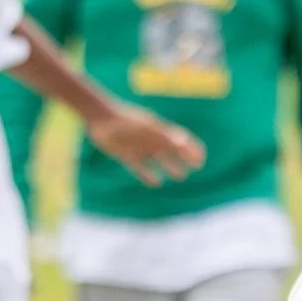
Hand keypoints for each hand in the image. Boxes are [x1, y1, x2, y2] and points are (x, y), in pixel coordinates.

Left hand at [85, 103, 204, 186]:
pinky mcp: (125, 155)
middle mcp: (150, 139)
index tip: (201, 160)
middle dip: (184, 159)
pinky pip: (140, 167)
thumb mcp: (145, 128)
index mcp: (158, 130)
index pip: (180, 140)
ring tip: (180, 176)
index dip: (191, 149)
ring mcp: (138, 147)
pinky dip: (148, 175)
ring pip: (158, 159)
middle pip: (171, 150)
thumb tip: (183, 142)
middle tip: (194, 169)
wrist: (100, 117)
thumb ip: (163, 135)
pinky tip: (156, 183)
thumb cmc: (125, 120)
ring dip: (170, 167)